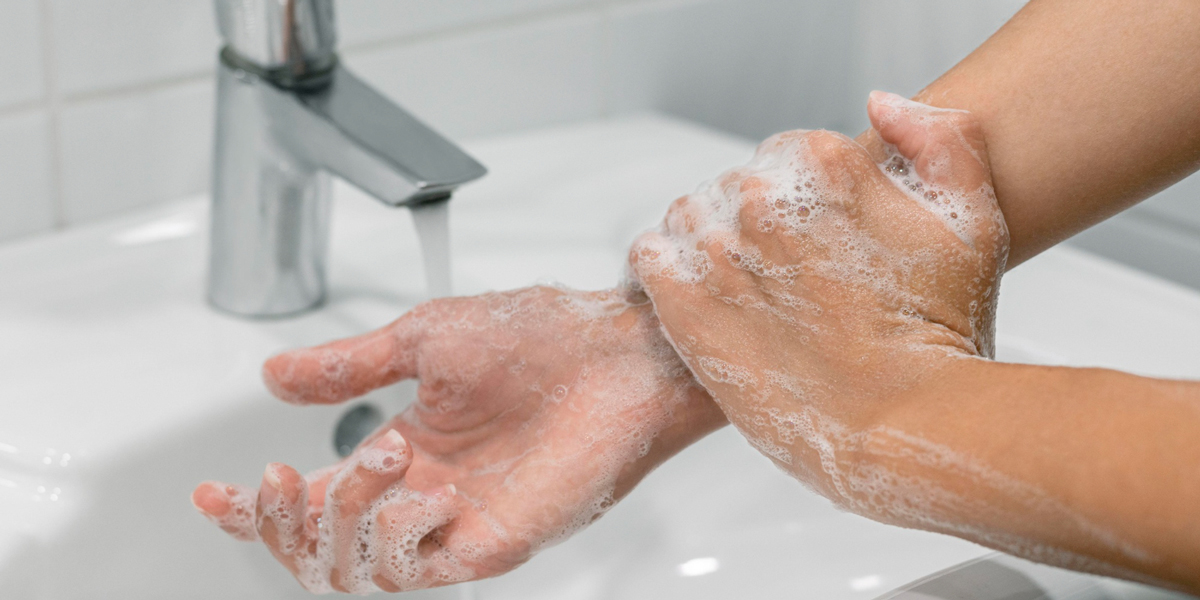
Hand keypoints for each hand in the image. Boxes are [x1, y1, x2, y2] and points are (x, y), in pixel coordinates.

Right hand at [192, 286, 724, 593]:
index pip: (312, 498)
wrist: (615, 354)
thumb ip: (346, 368)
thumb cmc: (537, 337)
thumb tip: (273, 376)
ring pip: (358, 568)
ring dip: (347, 516)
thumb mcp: (422, 341)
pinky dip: (401, 533)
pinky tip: (426, 486)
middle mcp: (422, 493)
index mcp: (401, 450)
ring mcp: (456, 522)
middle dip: (282, 522)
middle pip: (319, 548)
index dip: (253, 508)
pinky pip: (418, 570)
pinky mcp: (494, 541)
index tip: (210, 494)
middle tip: (284, 478)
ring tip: (385, 454)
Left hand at [628, 92, 1007, 506]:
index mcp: (826, 164)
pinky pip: (649, 255)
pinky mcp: (682, 303)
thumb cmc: (942, 333)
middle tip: (788, 278)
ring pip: (690, 216)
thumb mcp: (973, 222)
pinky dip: (664, 268)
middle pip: (736, 185)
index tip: (821, 240)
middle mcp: (763, 197)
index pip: (787, 152)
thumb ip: (940, 143)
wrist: (902, 426)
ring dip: (708, 241)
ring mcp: (717, 251)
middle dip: (757, 222)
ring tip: (743, 290)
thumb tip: (881, 104)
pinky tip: (698, 298)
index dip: (804, 196)